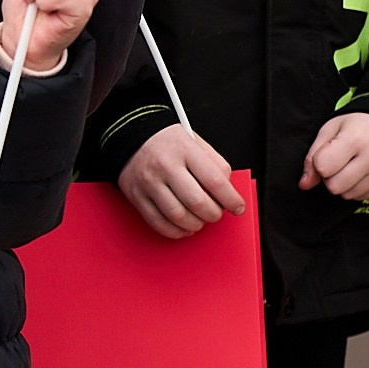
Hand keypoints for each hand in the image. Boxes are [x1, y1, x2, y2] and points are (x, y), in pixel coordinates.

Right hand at [120, 124, 246, 238]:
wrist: (130, 136)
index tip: (238, 207)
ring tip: (200, 221)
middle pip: (197, 202)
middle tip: (216, 213)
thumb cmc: (167, 142)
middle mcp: (165, 166)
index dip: (231, 199)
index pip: (214, 180)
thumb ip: (215, 164)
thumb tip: (227, 191)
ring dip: (195, 225)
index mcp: (184, 150)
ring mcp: (149, 183)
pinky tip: (183, 228)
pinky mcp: (137, 196)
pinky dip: (175, 231)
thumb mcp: (195, 142)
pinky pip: (158, 222)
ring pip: (178, 216)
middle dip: (213, 214)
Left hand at [301, 111, 368, 200]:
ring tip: (354, 165)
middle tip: (340, 162)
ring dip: (345, 183)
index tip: (328, 155)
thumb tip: (305, 184)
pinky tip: (365, 171)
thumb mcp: (330, 130)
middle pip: (335, 187)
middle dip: (331, 177)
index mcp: (356, 138)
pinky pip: (363, 197)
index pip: (323, 167)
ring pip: (348, 195)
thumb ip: (312, 157)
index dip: (320, 163)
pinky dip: (359, 187)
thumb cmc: (358, 125)